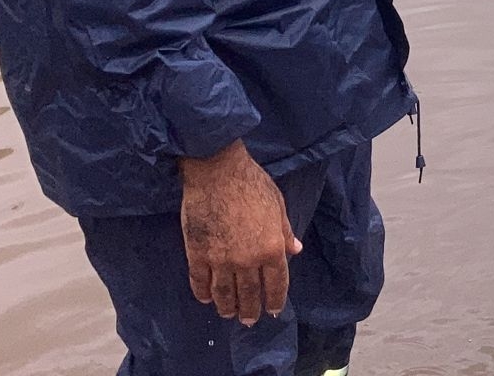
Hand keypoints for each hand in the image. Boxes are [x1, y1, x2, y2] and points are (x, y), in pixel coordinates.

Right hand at [179, 140, 300, 326]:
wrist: (217, 172)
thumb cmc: (252, 184)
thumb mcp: (278, 205)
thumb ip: (285, 232)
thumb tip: (295, 250)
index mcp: (272, 248)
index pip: (276, 284)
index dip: (274, 300)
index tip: (272, 311)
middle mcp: (247, 260)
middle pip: (250, 295)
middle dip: (251, 311)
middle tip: (250, 321)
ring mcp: (220, 260)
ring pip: (224, 294)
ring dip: (227, 307)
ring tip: (228, 314)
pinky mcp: (197, 255)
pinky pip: (200, 282)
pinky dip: (203, 293)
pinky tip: (206, 299)